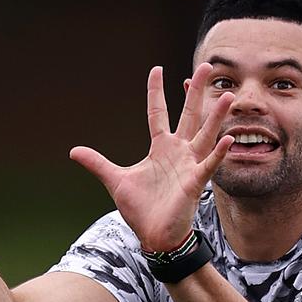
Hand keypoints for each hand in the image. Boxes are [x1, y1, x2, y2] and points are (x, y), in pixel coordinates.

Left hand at [70, 63, 234, 251]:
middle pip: (189, 115)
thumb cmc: (140, 209)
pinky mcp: (195, 182)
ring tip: (227, 95)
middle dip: (197, 91)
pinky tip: (228, 138)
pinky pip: (209, 164)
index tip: (156, 69)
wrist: (154, 235)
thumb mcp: (115, 180)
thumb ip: (97, 163)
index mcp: (160, 148)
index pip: (158, 112)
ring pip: (205, 135)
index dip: (156, 91)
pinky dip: (218, 152)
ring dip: (215, 116)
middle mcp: (178, 152)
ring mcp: (189, 165)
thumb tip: (73, 151)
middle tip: (207, 66)